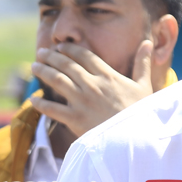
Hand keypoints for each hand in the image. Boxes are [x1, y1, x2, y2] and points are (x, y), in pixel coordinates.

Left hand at [30, 40, 154, 135]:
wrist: (137, 138)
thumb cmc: (142, 113)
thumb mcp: (144, 85)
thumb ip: (143, 63)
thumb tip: (148, 42)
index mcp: (108, 76)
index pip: (84, 56)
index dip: (70, 50)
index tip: (60, 47)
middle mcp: (92, 85)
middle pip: (67, 65)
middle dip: (51, 57)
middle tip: (41, 52)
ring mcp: (82, 102)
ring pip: (57, 81)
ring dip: (44, 72)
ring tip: (35, 67)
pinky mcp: (75, 119)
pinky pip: (53, 109)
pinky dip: (41, 104)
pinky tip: (33, 99)